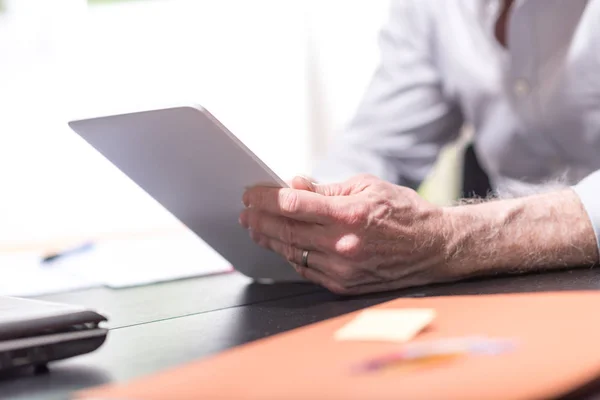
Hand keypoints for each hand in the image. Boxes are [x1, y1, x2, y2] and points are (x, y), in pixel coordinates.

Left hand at [239, 174, 454, 294]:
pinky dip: (291, 255)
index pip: (292, 205)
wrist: (434, 247)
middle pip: (286, 231)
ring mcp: (342, 269)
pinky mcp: (344, 285)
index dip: (265, 198)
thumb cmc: (404, 212)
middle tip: (245, 212)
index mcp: (349, 214)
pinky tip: (282, 245)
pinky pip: (306, 269)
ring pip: (292, 252)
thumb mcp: (367, 187)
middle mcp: (343, 245)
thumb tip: (294, 186)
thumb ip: (326, 189)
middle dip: (259, 219)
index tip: (251, 193)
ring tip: (256, 228)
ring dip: (269, 239)